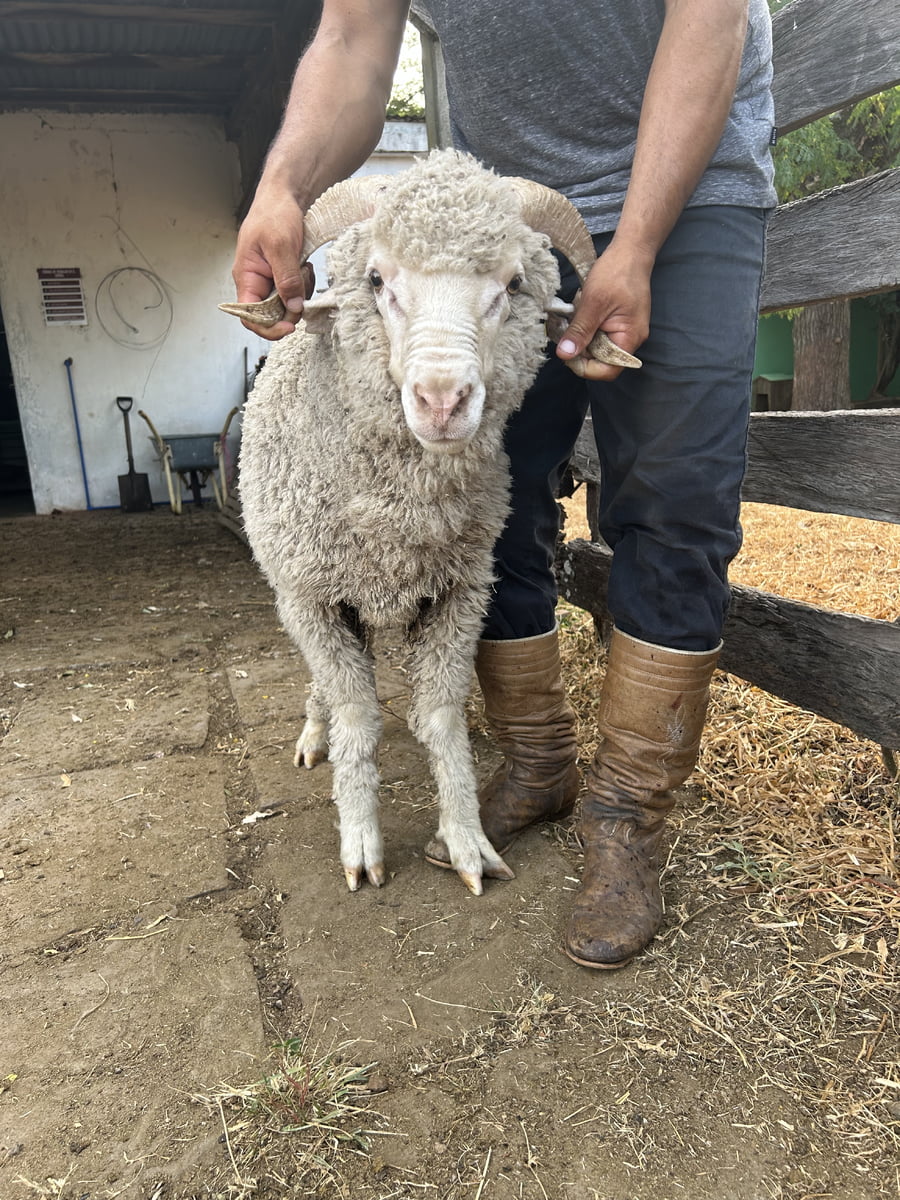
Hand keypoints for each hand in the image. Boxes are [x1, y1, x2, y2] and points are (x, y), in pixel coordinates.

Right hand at [231, 184, 312, 340]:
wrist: (286, 196)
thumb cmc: (274, 213)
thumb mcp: (280, 245)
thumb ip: (286, 278)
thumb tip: (292, 306)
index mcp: (246, 277)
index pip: (249, 317)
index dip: (268, 328)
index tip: (288, 327)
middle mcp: (256, 282)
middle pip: (272, 314)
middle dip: (290, 307)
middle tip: (302, 289)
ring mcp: (271, 280)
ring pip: (287, 304)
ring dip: (300, 293)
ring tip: (302, 268)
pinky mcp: (285, 276)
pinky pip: (296, 292)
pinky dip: (304, 284)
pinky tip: (304, 267)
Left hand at [555, 237, 652, 380]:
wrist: (631, 250)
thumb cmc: (617, 272)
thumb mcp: (593, 302)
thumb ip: (580, 331)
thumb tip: (565, 354)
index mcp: (630, 338)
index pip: (608, 370)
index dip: (586, 367)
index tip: (566, 354)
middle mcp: (630, 339)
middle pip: (601, 360)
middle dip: (581, 349)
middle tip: (565, 332)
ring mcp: (624, 331)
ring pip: (598, 346)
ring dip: (583, 335)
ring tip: (577, 315)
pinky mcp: (617, 323)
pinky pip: (599, 333)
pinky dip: (587, 326)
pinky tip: (583, 310)